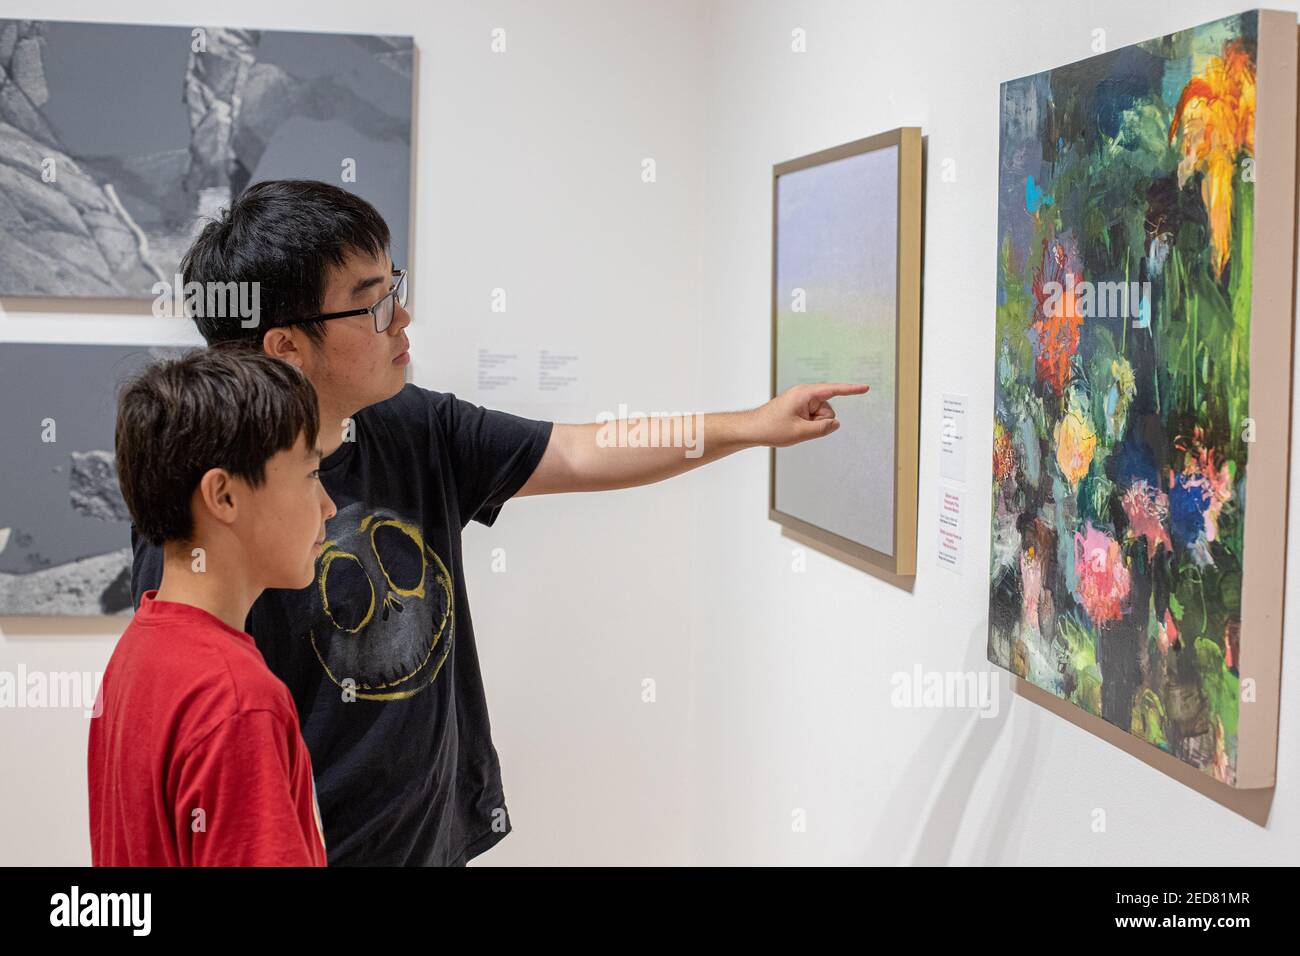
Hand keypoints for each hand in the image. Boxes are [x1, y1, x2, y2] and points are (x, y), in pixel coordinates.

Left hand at [748, 383, 869, 447]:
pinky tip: (792, 428)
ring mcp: (802, 401)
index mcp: (805, 393)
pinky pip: (812, 419)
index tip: (866, 388)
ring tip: (793, 427)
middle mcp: (805, 394)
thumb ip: (822, 429)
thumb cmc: (771, 428)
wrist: (751, 429)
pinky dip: (807, 426)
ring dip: (811, 425)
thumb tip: (836, 424)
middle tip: (799, 428)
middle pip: (828, 411)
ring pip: (821, 417)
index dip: (852, 390)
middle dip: (819, 422)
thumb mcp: (800, 432)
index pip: (834, 390)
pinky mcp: (799, 408)